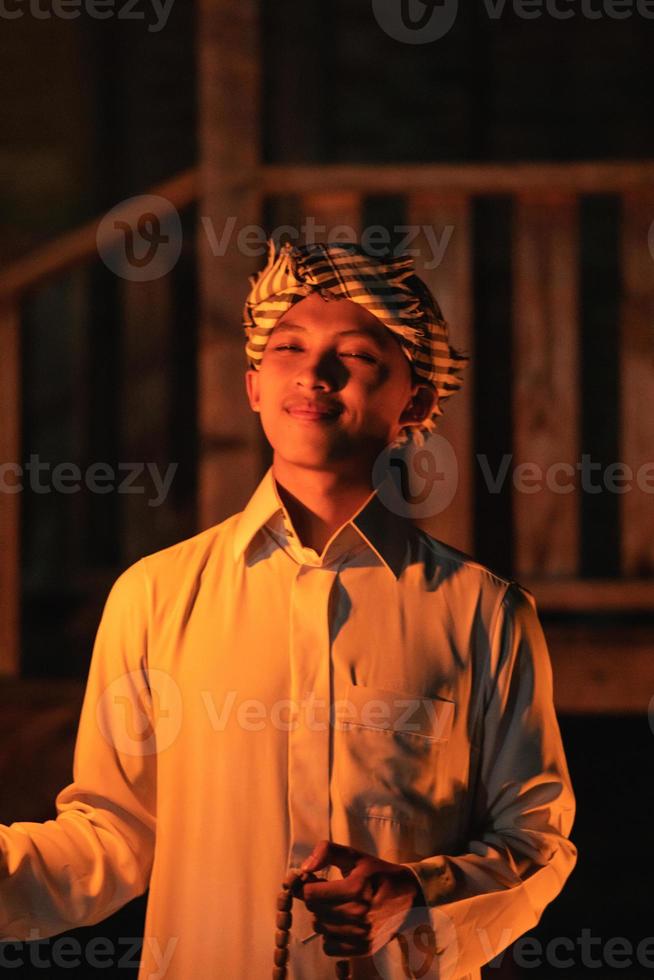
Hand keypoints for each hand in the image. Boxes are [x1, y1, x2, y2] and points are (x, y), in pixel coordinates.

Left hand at [298, 839, 421, 958]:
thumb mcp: (355, 856)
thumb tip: (304, 867)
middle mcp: (358, 915)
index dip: (307, 884)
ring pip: (320, 928)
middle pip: (314, 910)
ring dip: (323, 916)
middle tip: (329, 890)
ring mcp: (362, 934)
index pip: (310, 893)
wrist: (410, 895)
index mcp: (355, 888)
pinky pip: (329, 947)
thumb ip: (327, 852)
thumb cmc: (378, 873)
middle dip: (316, 898)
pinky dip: (330, 935)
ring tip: (337, 905)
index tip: (314, 879)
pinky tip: (341, 922)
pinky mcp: (364, 948)